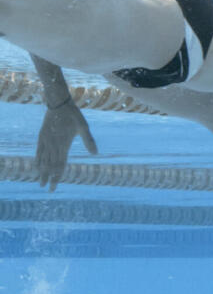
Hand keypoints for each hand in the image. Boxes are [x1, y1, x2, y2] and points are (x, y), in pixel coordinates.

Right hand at [32, 60, 96, 191]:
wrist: (59, 103)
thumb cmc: (74, 115)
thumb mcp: (84, 127)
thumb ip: (88, 140)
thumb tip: (96, 153)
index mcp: (64, 144)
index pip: (60, 165)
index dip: (57, 176)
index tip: (55, 186)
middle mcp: (53, 145)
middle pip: (50, 166)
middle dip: (50, 178)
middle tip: (49, 189)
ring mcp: (46, 141)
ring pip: (43, 160)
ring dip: (42, 172)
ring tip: (41, 182)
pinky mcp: (41, 137)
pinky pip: (38, 151)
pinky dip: (37, 160)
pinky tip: (36, 167)